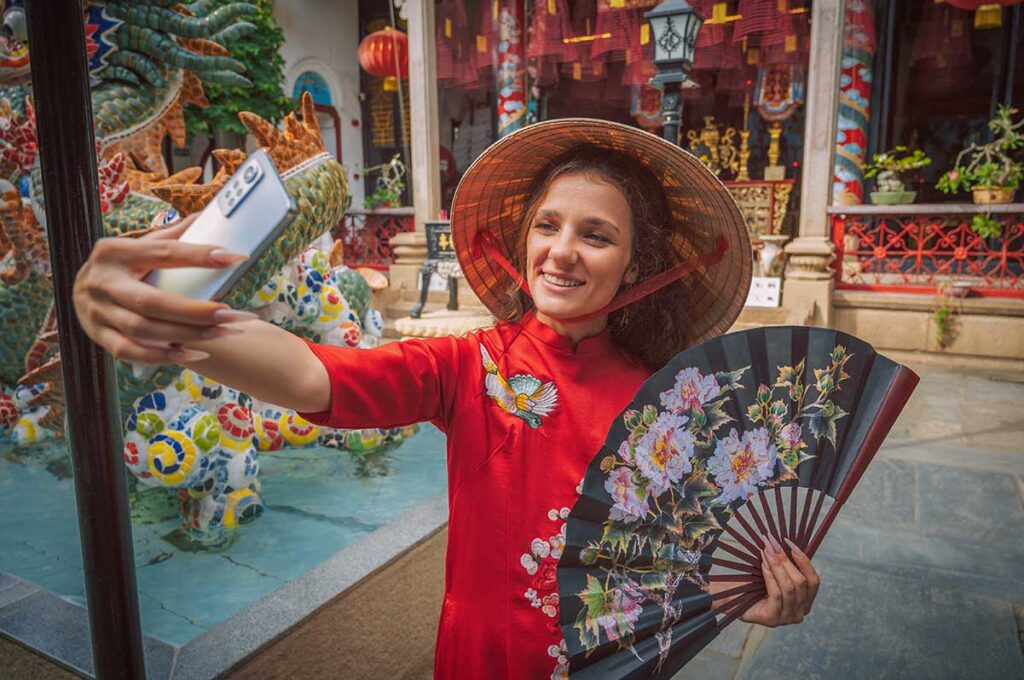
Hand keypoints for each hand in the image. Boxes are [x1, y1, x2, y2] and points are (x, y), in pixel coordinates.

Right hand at [72, 214, 254, 365]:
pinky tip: (197, 352)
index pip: (164, 253)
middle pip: (152, 302)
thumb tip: (209, 216)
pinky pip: (132, 352)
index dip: (200, 256)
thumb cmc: (122, 266)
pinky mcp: (98, 336)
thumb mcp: (140, 245)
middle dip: (195, 311)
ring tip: (224, 331)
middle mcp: (103, 282)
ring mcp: (98, 312)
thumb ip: (172, 236)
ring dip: (188, 334)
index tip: (235, 258)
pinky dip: (165, 357)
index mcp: (116, 251)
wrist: (79, 291)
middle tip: (232, 314)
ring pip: (145, 330)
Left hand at [740, 535, 819, 626]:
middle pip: (800, 582)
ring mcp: (787, 618)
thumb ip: (786, 565)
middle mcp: (799, 613)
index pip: (813, 581)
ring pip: (789, 587)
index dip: (804, 561)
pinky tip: (763, 564)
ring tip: (767, 551)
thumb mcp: (776, 575)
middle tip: (772, 544)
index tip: (790, 543)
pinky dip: (770, 576)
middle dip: (786, 560)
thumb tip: (788, 543)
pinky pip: (776, 594)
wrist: (734, 600)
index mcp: (805, 602)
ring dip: (778, 566)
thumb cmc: (755, 586)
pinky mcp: (772, 619)